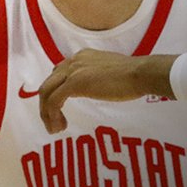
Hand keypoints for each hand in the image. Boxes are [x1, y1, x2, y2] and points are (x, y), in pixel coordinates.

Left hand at [38, 49, 175, 133]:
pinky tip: (60, 126)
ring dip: (46, 113)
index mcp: (82, 57)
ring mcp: (73, 71)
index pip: (58, 74)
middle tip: (54, 123)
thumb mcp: (108, 73)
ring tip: (55, 129)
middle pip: (48, 83)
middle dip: (46, 106)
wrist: (140, 74)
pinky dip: (51, 115)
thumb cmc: (133, 77)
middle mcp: (74, 61)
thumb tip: (95, 87)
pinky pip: (54, 101)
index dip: (55, 93)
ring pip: (46, 92)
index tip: (61, 110)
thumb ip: (97, 77)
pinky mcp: (75, 83)